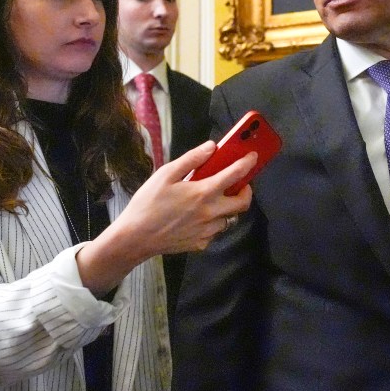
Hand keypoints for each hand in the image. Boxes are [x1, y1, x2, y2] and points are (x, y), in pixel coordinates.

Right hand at [76, 141, 256, 294]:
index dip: (248, 163)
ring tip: (213, 199)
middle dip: (246, 190)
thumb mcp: (165, 175)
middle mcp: (211, 213)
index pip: (235, 175)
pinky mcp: (201, 243)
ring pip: (229, 218)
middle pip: (243, 203)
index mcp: (203, 193)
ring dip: (227, 207)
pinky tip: (198, 217)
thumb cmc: (148, 203)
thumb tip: (211, 147)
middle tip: (239, 183)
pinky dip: (213, 222)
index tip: (254, 156)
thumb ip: (191, 160)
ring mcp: (208, 231)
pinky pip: (215, 231)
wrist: (135, 238)